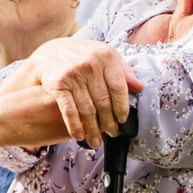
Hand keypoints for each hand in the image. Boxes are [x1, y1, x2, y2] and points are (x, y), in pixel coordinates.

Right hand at [27, 36, 143, 141]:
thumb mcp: (106, 56)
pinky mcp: (58, 85)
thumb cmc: (85, 56)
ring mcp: (73, 75)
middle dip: (109, 122)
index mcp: (106, 56)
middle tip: (112, 133)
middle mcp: (90, 64)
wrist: (52, 51)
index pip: (119, 88)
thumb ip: (124, 71)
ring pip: (87, 109)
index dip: (122, 107)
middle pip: (104, 101)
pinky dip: (75, 126)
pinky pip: (69, 110)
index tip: (123, 119)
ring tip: (96, 141)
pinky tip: (79, 136)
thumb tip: (140, 88)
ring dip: (93, 129)